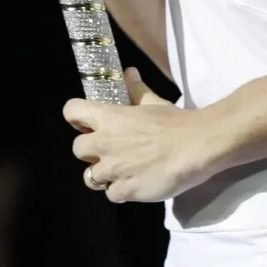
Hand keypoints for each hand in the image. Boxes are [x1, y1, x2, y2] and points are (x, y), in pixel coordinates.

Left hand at [64, 68, 212, 203]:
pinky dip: (120, 190)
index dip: (76, 116)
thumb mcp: (152, 101)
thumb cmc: (174, 121)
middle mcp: (105, 143)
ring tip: (121, 170)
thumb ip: (136, 89)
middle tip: (108, 149)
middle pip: (77, 148)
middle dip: (90, 149)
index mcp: (109, 117)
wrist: (195, 147)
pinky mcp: (125, 190)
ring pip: (90, 176)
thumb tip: (129, 72)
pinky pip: (111, 194)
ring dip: (103, 174)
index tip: (86, 122)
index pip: (72, 111)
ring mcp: (113, 169)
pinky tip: (134, 183)